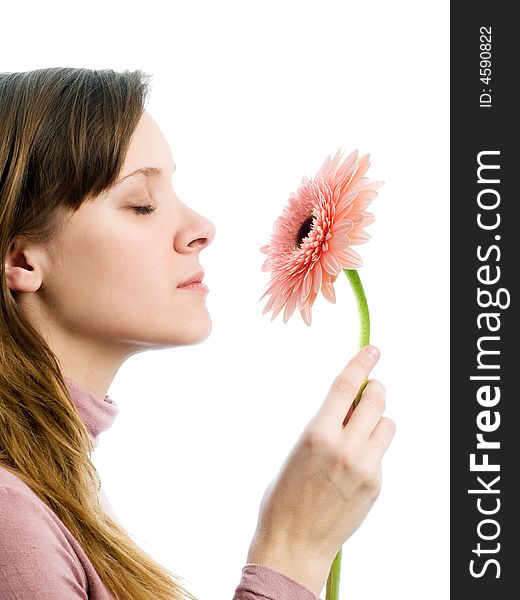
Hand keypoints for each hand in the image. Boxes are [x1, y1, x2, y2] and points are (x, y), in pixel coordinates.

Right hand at [246, 345, 395, 596]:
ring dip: (376, 420)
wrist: (294, 544)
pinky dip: (372, 447)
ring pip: (387, 424)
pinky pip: (381, 452)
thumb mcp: (296, 451)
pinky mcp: (375, 485)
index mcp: (317, 435)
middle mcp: (345, 448)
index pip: (346, 387)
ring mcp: (364, 468)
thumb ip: (324, 425)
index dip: (361, 364)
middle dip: (374, 389)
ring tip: (359, 432)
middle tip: (368, 391)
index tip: (372, 350)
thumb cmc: (283, 496)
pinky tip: (353, 464)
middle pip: (376, 400)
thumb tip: (345, 404)